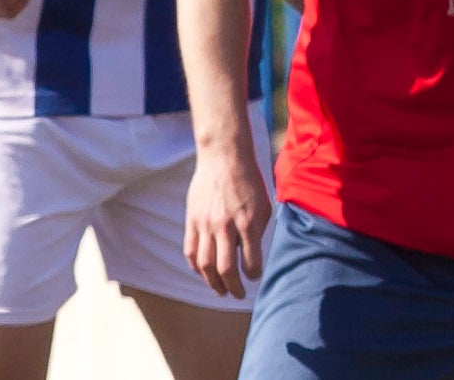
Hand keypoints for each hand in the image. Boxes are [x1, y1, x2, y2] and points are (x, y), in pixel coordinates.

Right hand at [182, 139, 272, 298]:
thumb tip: (254, 254)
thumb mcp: (263, 204)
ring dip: (212, 283)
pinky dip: (196, 267)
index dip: (253, 274)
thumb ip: (258, 230)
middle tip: (239, 294)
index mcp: (248, 222)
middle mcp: (226, 226)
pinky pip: (191, 251)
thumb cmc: (249, 181)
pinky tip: (203, 274)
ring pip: (205, 264)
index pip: (250, 260)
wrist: (224, 158)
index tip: (255, 277)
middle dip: (233, 287)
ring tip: (220, 291)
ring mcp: (206, 224)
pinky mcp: (192, 221)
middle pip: (225, 268)